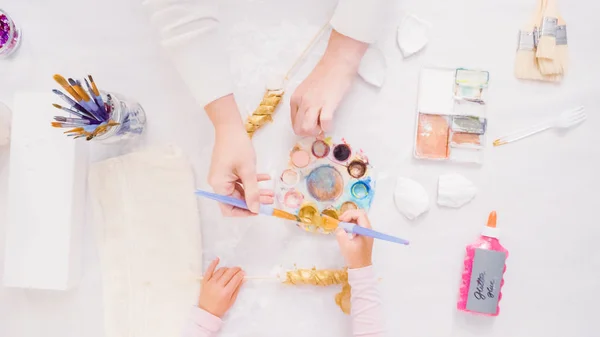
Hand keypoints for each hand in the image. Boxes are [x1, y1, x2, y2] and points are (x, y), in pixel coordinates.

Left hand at [198, 258, 244, 317]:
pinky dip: (213, 264)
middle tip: (239, 269)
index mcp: (226, 292)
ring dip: (227, 268)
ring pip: (221, 270)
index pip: (235, 279)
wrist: (206, 312)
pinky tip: (217, 259)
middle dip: (236, 269)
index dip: (241, 274)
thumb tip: (243, 279)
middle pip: (229, 273)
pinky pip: (209, 270)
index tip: (243, 273)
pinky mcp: (204, 281)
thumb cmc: (220, 308)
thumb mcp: (231, 300)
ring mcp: (210, 283)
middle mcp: (218, 286)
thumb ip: (237, 289)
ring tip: (230, 270)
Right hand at [206, 95, 274, 215]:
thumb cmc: (238, 147)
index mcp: (219, 185)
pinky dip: (252, 181)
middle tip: (270, 200)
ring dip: (255, 191)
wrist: (230, 127)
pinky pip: (240, 181)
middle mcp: (219, 183)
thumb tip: (255, 209)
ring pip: (241, 191)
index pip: (229, 208)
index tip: (259, 210)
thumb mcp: (248, 171)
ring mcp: (223, 177)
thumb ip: (252, 192)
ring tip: (271, 192)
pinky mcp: (228, 170)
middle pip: (236, 200)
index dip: (245, 212)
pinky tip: (265, 178)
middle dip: (254, 201)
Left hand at [290, 30, 367, 135]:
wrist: (337, 62)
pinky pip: (325, 124)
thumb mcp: (307, 89)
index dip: (304, 129)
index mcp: (295, 99)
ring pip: (307, 129)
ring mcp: (314, 103)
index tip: (313, 125)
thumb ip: (305, 102)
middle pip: (299, 129)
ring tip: (324, 126)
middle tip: (319, 127)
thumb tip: (310, 119)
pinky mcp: (328, 104)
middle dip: (309, 133)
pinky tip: (331, 122)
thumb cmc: (325, 74)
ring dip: (317, 132)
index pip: (294, 124)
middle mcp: (302, 102)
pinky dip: (328, 128)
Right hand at [335, 210, 373, 268]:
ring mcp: (366, 231)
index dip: (349, 214)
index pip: (360, 214)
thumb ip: (340, 234)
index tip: (341, 221)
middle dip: (349, 215)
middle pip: (360, 214)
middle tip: (340, 221)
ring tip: (341, 225)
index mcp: (366, 230)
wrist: (361, 267)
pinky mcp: (364, 234)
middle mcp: (368, 229)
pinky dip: (351, 224)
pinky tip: (345, 230)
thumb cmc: (354, 257)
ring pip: (359, 219)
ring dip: (349, 219)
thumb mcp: (345, 245)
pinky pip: (358, 224)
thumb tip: (339, 227)